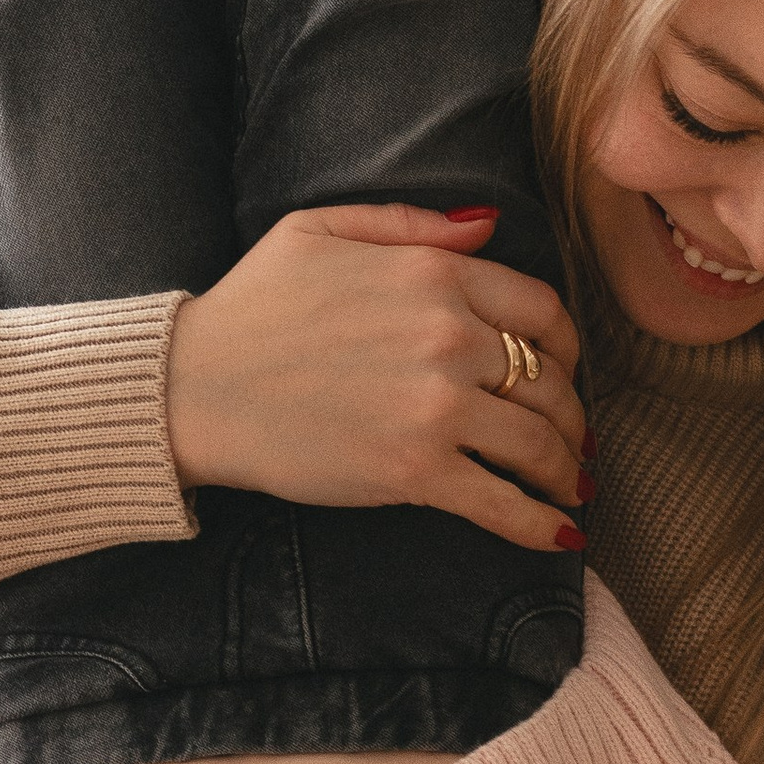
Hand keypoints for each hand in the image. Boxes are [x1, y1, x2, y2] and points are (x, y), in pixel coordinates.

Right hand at [167, 203, 588, 553]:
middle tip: (569, 439)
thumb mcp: (321, 229)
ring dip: (564, 470)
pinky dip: (541, 526)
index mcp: (435, 275)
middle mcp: (449, 337)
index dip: (568, 347)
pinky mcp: (415, 472)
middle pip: (550, 381)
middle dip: (570, 416)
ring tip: (569, 486)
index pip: (542, 310)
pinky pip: (502, 504)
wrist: (193, 387)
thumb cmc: (249, 307)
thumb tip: (489, 226)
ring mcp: (437, 407)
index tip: (565, 371)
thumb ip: (412, 225)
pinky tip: (561, 538)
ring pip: (538, 444)